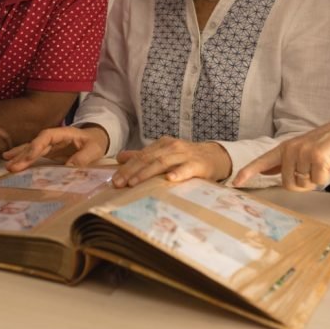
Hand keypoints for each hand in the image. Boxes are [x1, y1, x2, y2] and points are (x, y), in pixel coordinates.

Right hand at [3, 126, 108, 171]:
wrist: (96, 139)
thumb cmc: (95, 142)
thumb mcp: (94, 149)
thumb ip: (83, 157)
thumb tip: (68, 167)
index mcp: (64, 133)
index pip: (46, 137)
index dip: (37, 146)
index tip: (29, 158)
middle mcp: (53, 138)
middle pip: (35, 144)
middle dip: (23, 155)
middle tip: (11, 166)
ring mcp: (49, 145)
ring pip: (31, 149)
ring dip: (19, 156)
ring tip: (6, 163)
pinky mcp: (48, 152)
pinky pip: (33, 154)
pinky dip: (23, 158)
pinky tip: (11, 161)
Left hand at [112, 137, 230, 187]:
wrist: (216, 156)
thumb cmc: (187, 158)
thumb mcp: (164, 154)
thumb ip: (143, 156)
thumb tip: (120, 158)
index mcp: (162, 144)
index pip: (140, 156)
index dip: (126, 167)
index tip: (114, 180)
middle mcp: (171, 147)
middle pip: (148, 159)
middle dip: (131, 171)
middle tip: (118, 184)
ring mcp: (185, 155)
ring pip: (163, 163)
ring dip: (147, 173)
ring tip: (134, 183)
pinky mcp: (198, 164)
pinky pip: (187, 169)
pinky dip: (178, 173)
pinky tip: (170, 179)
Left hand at [233, 118, 329, 190]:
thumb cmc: (321, 146)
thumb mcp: (298, 151)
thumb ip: (281, 162)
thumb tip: (265, 171)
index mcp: (283, 149)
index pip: (261, 161)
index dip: (247, 172)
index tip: (235, 183)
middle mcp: (290, 149)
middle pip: (287, 184)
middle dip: (301, 184)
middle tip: (311, 171)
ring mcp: (303, 152)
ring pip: (303, 184)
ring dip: (313, 180)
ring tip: (319, 165)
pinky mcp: (316, 157)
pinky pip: (317, 181)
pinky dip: (324, 178)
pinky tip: (327, 164)